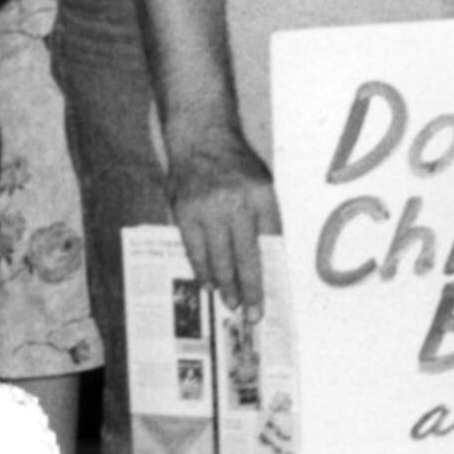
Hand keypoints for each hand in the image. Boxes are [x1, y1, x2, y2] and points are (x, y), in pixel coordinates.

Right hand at [168, 136, 279, 312]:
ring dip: (224, 285)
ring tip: (231, 304)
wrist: (201, 139)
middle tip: (251, 314)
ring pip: (217, 258)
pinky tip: (208, 283)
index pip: (270, 244)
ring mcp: (208, 210)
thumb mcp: (263, 184)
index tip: (269, 299)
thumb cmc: (237, 165)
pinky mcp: (184, 214)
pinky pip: (194, 250)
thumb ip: (266, 218)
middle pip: (244, 257)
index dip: (268, 275)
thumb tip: (269, 256)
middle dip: (248, 290)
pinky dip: (202, 269)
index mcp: (263, 196)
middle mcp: (236, 205)